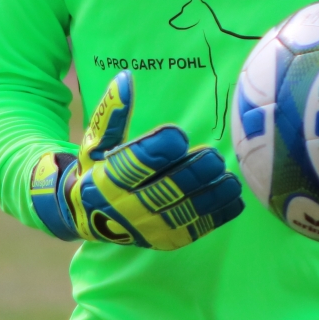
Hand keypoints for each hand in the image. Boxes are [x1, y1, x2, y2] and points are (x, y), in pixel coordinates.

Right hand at [29, 70, 243, 248]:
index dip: (156, 151)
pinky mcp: (164, 240)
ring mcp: (146, 228)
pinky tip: (234, 200)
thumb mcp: (95, 141)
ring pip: (182, 213)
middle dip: (191, 175)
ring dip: (209, 197)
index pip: (132, 166)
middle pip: (163, 191)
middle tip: (214, 156)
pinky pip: (193, 229)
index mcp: (105, 180)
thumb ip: (112, 112)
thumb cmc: (95, 168)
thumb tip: (126, 78)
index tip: (178, 135)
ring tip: (230, 180)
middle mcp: (125, 208)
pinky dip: (216, 217)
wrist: (84, 216)